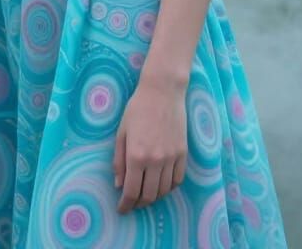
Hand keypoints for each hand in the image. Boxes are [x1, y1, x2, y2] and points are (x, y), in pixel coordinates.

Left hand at [113, 76, 187, 213]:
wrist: (163, 91)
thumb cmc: (138, 108)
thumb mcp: (122, 132)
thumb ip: (119, 160)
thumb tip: (119, 185)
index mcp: (136, 156)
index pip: (131, 191)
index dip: (126, 205)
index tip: (122, 210)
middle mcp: (155, 160)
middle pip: (149, 195)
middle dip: (139, 203)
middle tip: (133, 202)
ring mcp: (171, 158)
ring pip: (164, 190)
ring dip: (154, 196)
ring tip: (146, 193)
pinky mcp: (183, 153)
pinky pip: (178, 179)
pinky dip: (169, 187)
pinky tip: (162, 184)